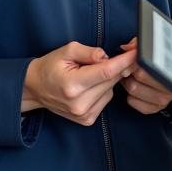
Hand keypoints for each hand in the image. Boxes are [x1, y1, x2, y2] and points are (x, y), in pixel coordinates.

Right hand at [22, 42, 137, 126]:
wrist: (35, 88)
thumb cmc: (50, 67)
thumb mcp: (67, 51)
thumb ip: (89, 52)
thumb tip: (108, 56)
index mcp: (72, 85)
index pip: (106, 72)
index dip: (124, 61)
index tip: (136, 53)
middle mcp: (79, 103)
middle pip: (111, 81)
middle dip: (116, 67)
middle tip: (107, 57)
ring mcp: (83, 114)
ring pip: (111, 90)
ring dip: (107, 79)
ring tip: (89, 74)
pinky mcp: (87, 120)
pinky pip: (106, 100)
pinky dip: (103, 90)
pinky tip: (90, 86)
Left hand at [118, 38, 171, 114]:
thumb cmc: (167, 56)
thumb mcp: (161, 42)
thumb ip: (144, 41)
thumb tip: (128, 47)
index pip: (150, 64)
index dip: (138, 60)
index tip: (133, 57)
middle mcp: (171, 86)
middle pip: (139, 76)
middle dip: (132, 69)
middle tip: (132, 65)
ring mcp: (164, 99)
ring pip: (134, 89)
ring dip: (129, 81)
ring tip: (132, 75)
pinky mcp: (155, 108)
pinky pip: (133, 101)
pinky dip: (130, 94)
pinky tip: (136, 86)